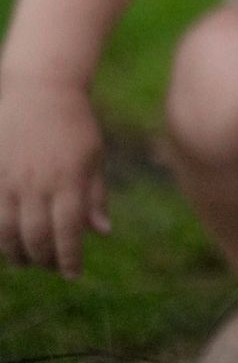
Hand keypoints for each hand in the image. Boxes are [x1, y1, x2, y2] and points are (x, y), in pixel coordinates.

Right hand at [0, 79, 110, 278]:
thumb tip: (103, 232)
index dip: (70, 258)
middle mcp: (39, 182)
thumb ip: (95, 195)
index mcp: (70, 178)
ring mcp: (12, 178)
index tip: (73, 274)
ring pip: (8, 232)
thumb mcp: (94, 155)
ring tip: (26, 261)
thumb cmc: (74, 123)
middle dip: (45, 260)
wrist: (41, 88)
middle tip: (51, 267)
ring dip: (17, 253)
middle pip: (38, 237)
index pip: (69, 232)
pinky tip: (6, 242)